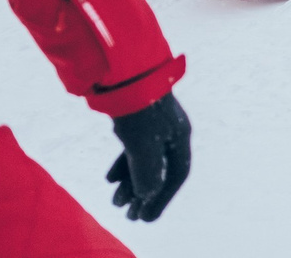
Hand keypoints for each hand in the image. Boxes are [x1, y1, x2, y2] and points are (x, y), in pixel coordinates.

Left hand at [107, 93, 190, 221]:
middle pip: (160, 170)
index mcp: (180, 136)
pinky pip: (134, 150)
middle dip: (144, 195)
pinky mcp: (137, 120)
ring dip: (131, 183)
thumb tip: (147, 195)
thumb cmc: (138, 109)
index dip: (163, 199)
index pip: (177, 174)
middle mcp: (170, 132)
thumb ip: (147, 173)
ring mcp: (154, 125)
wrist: (125, 74)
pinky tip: (110, 179)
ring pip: (145, 161)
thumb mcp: (142, 145)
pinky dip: (123, 167)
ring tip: (115, 202)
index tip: (146, 217)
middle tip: (130, 216)